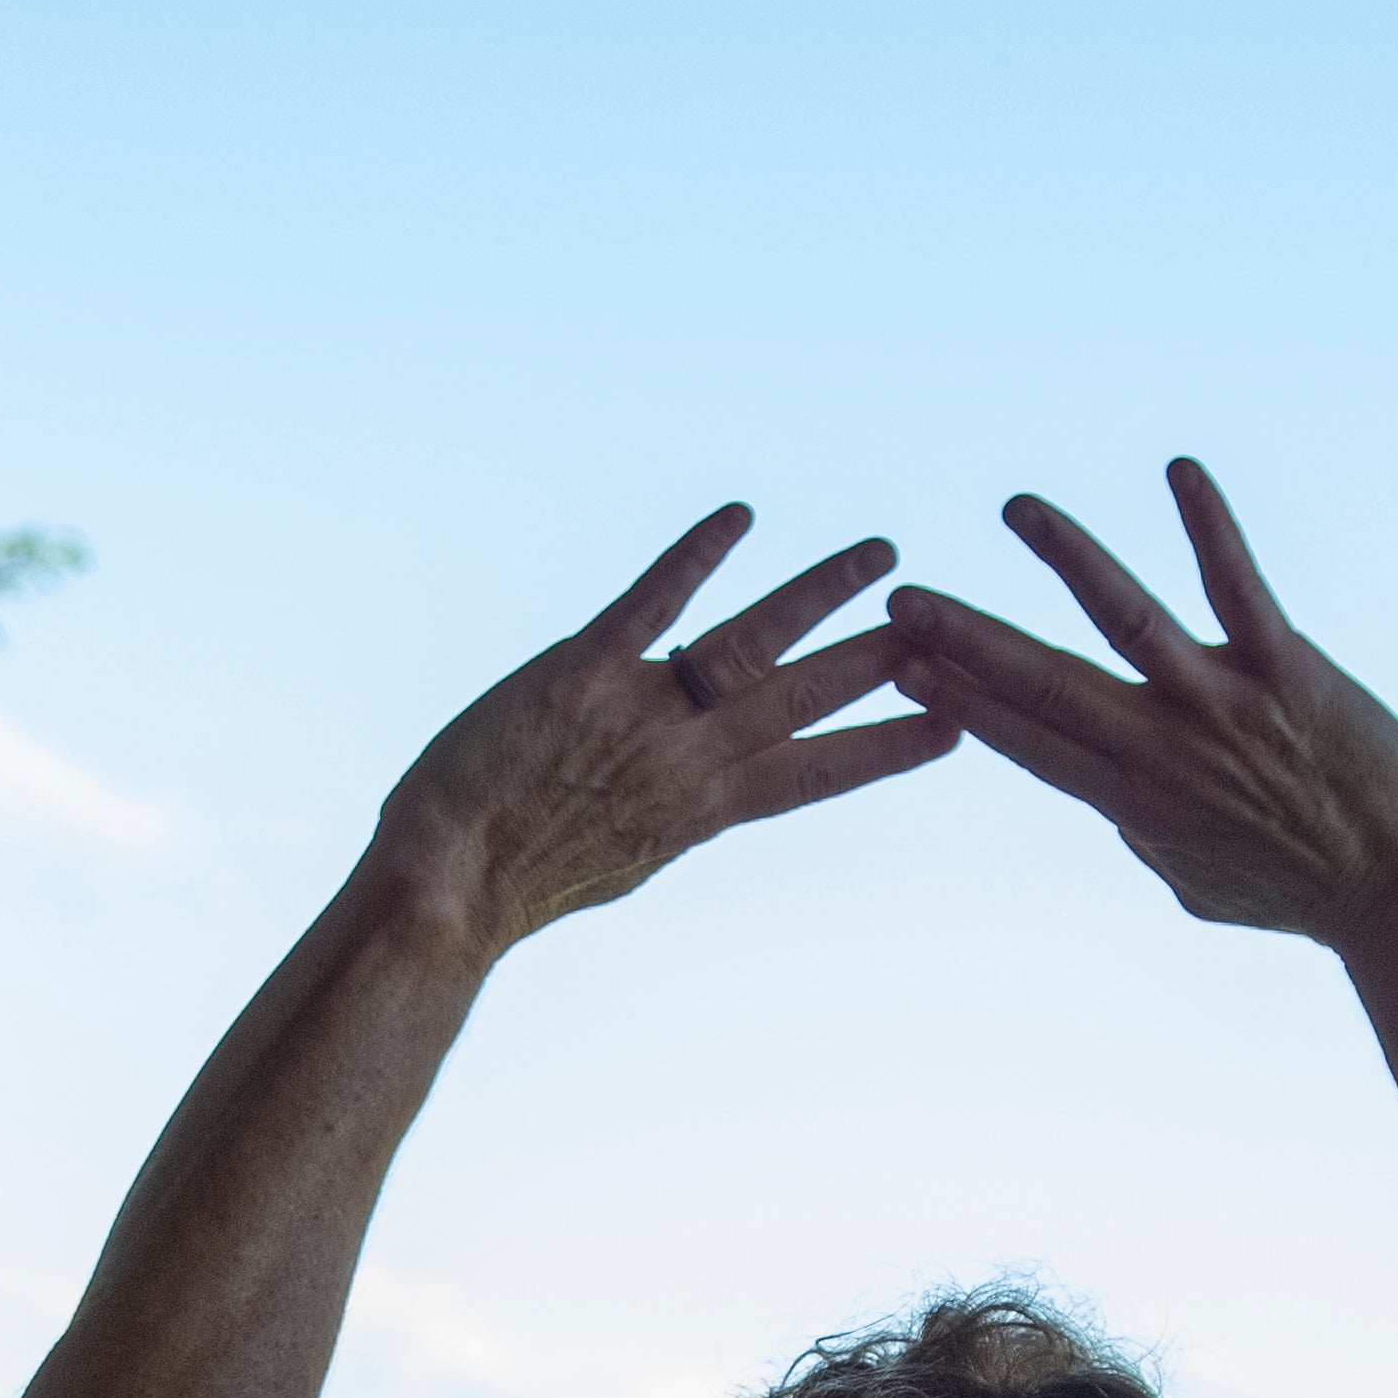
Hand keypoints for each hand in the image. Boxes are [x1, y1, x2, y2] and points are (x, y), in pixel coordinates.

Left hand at [364, 507, 952, 954]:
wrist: (445, 882)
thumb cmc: (519, 880)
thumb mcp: (623, 857)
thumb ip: (673, 811)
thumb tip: (708, 791)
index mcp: (701, 810)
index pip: (816, 774)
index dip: (885, 749)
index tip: (952, 730)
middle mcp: (687, 758)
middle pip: (804, 697)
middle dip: (879, 659)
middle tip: (942, 622)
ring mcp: (640, 710)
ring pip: (752, 641)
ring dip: (820, 593)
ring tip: (879, 555)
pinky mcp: (582, 669)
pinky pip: (651, 600)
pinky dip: (697, 553)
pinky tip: (740, 515)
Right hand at [889, 462, 1397, 948]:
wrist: (1397, 895)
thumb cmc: (1297, 893)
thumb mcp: (1197, 882)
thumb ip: (1144, 834)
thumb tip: (1113, 803)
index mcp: (1135, 803)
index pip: (1029, 742)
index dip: (962, 701)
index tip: (902, 668)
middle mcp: (1165, 752)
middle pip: (1048, 685)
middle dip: (970, 641)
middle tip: (903, 601)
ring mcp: (1224, 708)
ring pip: (1127, 621)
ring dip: (1068, 559)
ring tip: (1019, 508)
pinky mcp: (1288, 672)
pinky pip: (1240, 588)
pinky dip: (1209, 526)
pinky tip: (1180, 471)